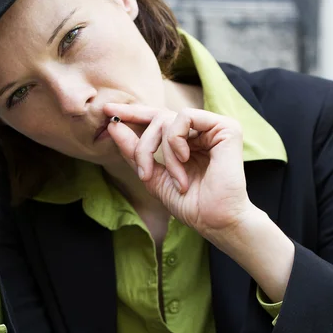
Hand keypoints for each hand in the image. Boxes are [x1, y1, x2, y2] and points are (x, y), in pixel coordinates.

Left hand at [103, 104, 257, 237]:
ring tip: (176, 178)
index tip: (106, 111)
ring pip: (168, 118)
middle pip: (157, 117)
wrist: (215, 221)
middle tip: (144, 173)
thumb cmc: (191, 205)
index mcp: (187, 141)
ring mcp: (213, 127)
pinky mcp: (225, 127)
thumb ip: (134, 152)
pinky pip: (185, 116)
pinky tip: (186, 159)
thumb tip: (113, 125)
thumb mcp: (153, 177)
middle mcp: (200, 131)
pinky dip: (176, 139)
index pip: (156, 119)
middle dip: (143, 145)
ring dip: (163, 151)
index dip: (132, 114)